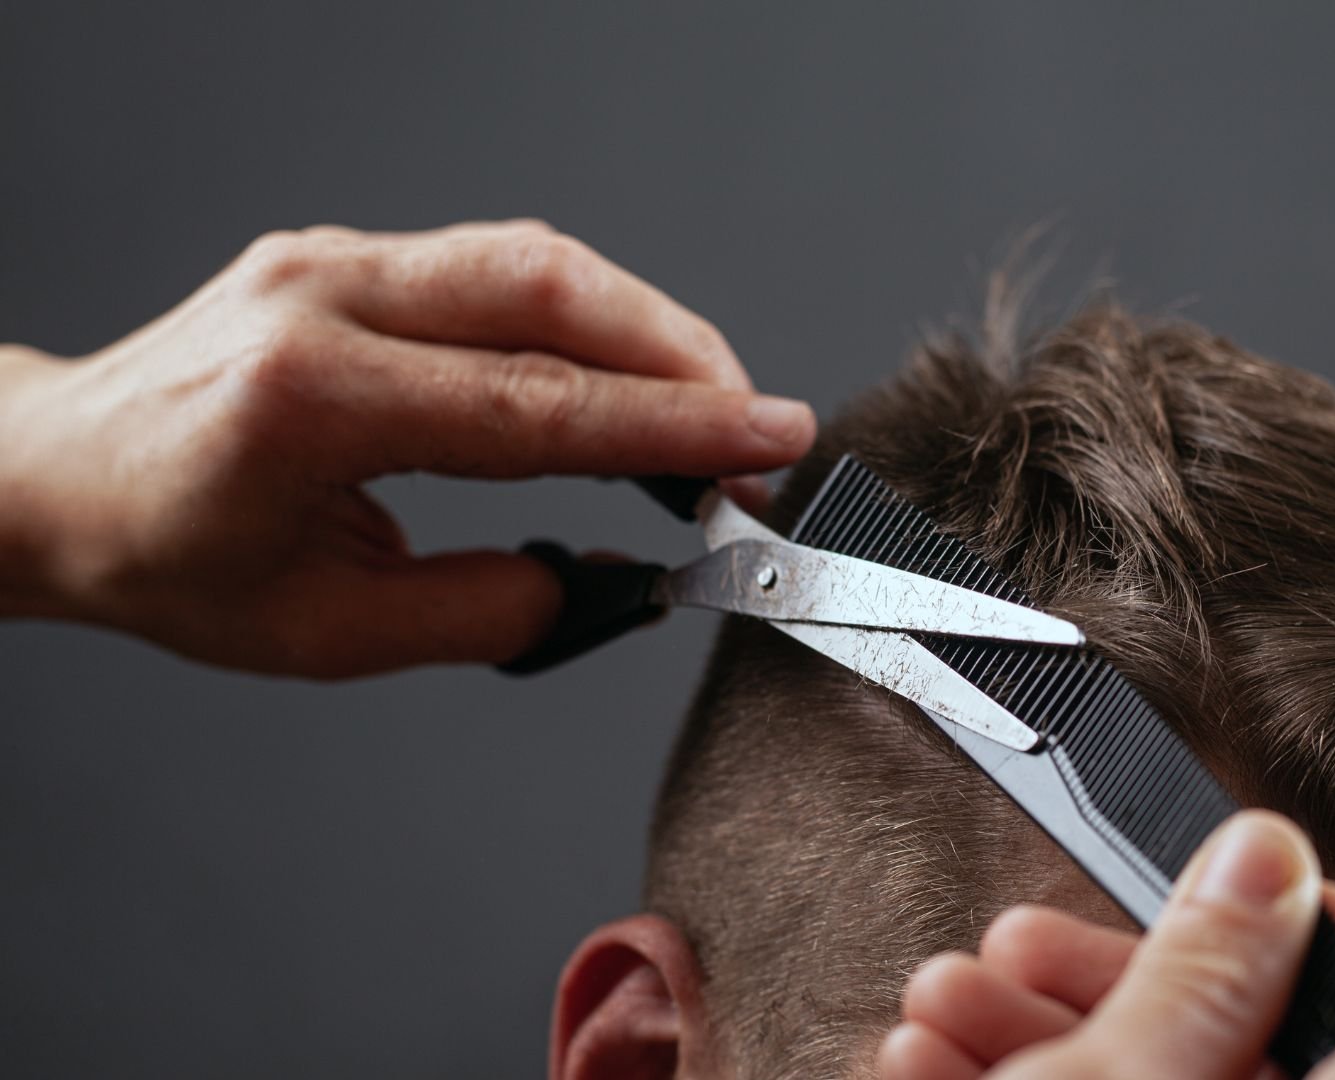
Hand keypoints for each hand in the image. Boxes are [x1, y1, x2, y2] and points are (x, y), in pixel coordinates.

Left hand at [0, 221, 815, 676]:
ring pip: (539, 261)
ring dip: (647, 332)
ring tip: (709, 414)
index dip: (673, 428)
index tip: (767, 445)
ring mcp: (338, 261)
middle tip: (756, 436)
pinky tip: (626, 377)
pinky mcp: (355, 258)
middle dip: (684, 358)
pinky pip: (501, 268)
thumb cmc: (164, 557)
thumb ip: (480, 608)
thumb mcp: (323, 632)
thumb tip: (604, 578)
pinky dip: (588, 321)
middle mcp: (326, 298)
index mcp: (312, 398)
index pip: (538, 405)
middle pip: (554, 289)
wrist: (56, 478)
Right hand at [879, 811, 1334, 1078]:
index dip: (1331, 910)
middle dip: (1124, 965)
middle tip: (1018, 944)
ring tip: (943, 1010)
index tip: (1217, 892)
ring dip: (1060, 1023)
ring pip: (1198, 1074)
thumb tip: (1264, 858)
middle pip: (1285, 1025)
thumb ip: (1202, 972)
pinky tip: (948, 1066)